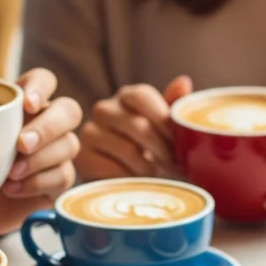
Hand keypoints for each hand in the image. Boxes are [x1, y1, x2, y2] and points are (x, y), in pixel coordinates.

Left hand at [0, 69, 81, 235]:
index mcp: (22, 102)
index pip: (45, 80)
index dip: (41, 87)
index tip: (25, 103)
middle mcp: (46, 121)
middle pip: (69, 111)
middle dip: (46, 127)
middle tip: (19, 145)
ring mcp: (57, 149)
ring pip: (69, 145)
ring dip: (40, 160)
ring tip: (10, 174)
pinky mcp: (60, 177)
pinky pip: (63, 176)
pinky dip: (38, 183)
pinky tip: (13, 188)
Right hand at [77, 76, 191, 181]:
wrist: (121, 178)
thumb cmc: (148, 148)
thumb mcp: (164, 126)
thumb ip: (173, 105)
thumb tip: (183, 82)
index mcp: (126, 96)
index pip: (142, 96)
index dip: (163, 119)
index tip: (179, 140)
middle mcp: (104, 109)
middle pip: (137, 125)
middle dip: (161, 148)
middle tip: (173, 165)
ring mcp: (89, 133)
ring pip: (127, 149)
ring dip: (148, 167)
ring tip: (156, 175)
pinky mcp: (82, 158)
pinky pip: (112, 170)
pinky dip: (130, 180)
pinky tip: (136, 183)